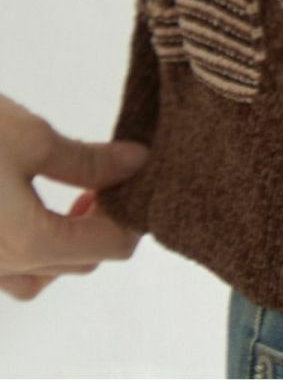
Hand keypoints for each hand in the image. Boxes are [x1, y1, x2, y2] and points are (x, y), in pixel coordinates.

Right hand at [0, 92, 148, 300]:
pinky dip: (32, 243)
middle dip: (104, 220)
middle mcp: (1, 267)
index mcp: (29, 243)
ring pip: (40, 273)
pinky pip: (7, 267)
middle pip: (79, 261)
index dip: (135, 211)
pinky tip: (32, 202)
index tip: (139, 172)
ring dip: (67, 239)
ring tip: (74, 191)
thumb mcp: (33, 138)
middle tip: (113, 172)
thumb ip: (88, 161)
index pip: (110, 246)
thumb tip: (136, 163)